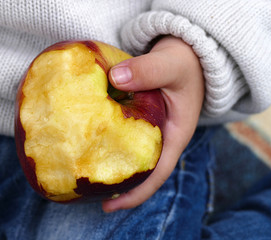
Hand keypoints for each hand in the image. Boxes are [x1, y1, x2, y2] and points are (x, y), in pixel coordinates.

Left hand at [102, 36, 203, 211]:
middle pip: (140, 171)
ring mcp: (149, 129)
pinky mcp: (138, 118)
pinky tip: (86, 140)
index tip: (109, 206)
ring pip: (129, 153)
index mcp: (174, 136)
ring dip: (109, 164)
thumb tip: (114, 78)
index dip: (135, 194)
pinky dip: (106, 140)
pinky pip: (121, 134)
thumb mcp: (171, 65)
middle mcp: (161, 138)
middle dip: (116, 186)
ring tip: (82, 174)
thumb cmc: (185, 62)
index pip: (156, 174)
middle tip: (86, 194)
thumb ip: (148, 70)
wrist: (189, 52)